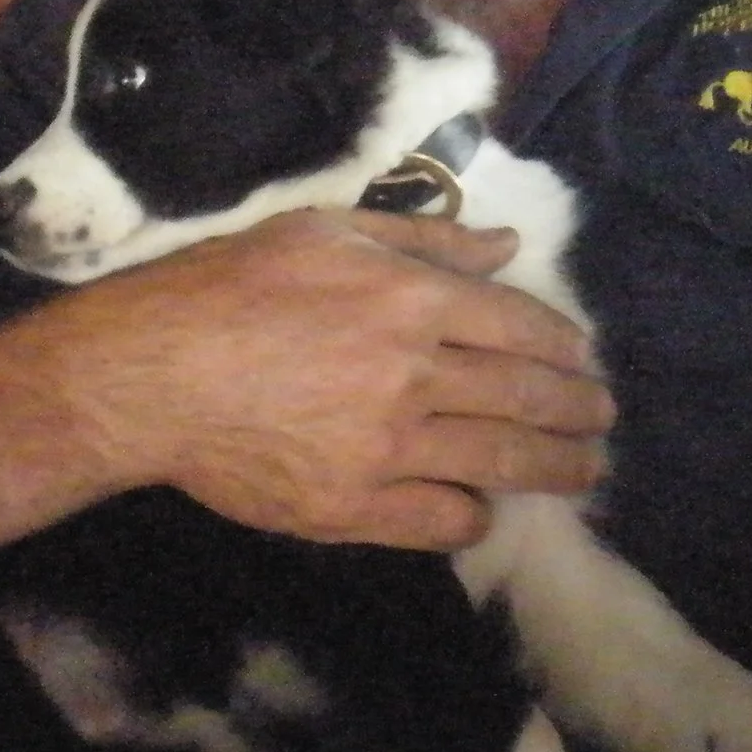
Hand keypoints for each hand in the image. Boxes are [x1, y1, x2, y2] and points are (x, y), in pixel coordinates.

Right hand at [37, 207, 611, 549]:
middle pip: (529, 397)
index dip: (566, 347)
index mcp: (411, 299)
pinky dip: (475, 515)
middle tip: (603, 419)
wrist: (148, 375)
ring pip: (503, 462)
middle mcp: (413, 374)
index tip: (585, 360)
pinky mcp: (354, 507)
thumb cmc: (229, 286)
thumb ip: (424, 238)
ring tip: (583, 468)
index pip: (523, 326)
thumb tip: (506, 245)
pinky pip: (444, 520)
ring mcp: (387, 447)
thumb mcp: (325, 230)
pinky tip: (483, 506)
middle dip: (581, 411)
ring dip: (557, 467)